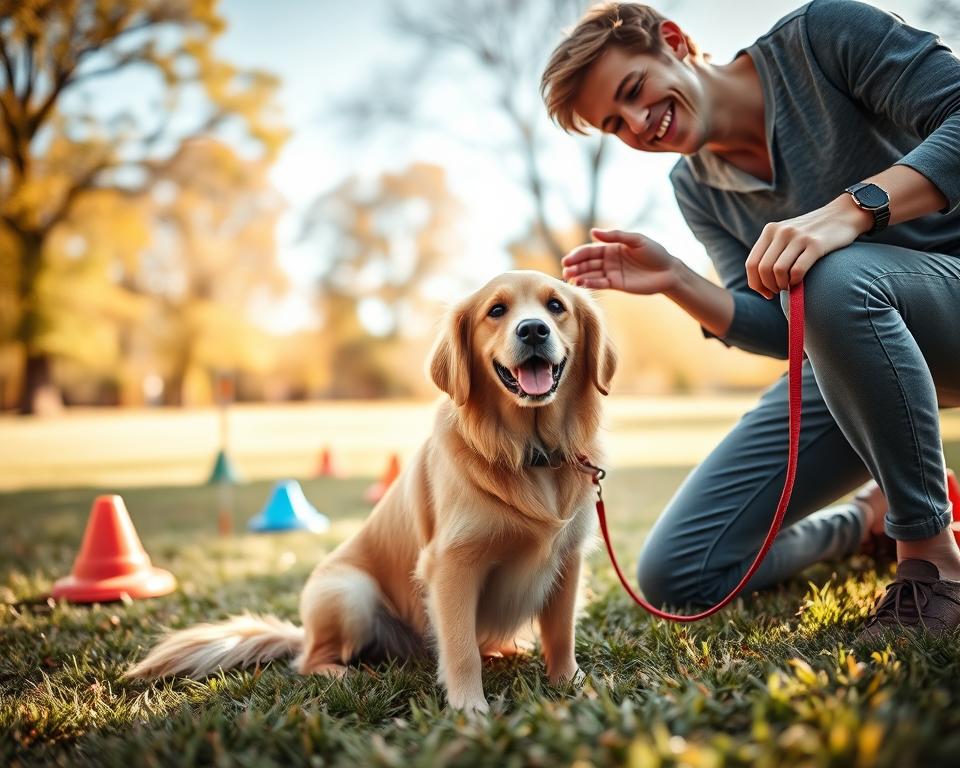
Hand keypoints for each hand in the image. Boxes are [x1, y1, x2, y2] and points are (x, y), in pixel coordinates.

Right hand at [561, 228, 678, 294]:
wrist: (668, 272)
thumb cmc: (655, 253)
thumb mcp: (636, 240)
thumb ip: (615, 236)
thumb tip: (593, 232)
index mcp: (611, 247)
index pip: (590, 250)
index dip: (578, 254)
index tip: (568, 260)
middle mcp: (608, 260)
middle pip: (587, 263)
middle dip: (575, 266)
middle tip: (565, 270)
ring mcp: (611, 273)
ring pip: (590, 274)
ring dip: (579, 276)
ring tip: (569, 278)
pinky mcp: (616, 285)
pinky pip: (600, 284)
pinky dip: (590, 284)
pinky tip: (582, 284)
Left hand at [746, 195, 871, 298]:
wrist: (844, 214)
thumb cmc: (813, 231)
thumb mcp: (787, 234)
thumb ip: (772, 251)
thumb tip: (761, 282)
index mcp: (770, 230)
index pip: (751, 263)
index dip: (755, 283)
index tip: (765, 292)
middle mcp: (781, 232)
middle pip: (763, 269)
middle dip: (768, 286)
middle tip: (778, 291)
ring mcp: (798, 237)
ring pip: (778, 271)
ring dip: (781, 285)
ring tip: (789, 286)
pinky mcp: (816, 244)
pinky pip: (797, 270)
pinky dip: (795, 281)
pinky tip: (799, 281)